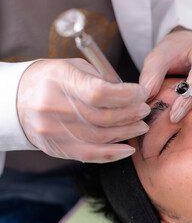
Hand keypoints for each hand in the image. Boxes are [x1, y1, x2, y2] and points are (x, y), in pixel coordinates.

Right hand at [17, 58, 149, 161]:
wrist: (16, 99)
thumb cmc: (51, 79)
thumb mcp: (73, 67)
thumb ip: (101, 78)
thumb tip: (130, 94)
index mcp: (60, 80)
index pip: (100, 93)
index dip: (127, 95)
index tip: (142, 93)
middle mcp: (54, 107)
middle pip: (103, 117)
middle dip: (131, 114)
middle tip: (145, 110)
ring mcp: (54, 130)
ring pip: (100, 137)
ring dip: (127, 132)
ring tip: (141, 126)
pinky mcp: (57, 147)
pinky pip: (89, 155)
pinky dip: (112, 154)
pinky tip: (128, 149)